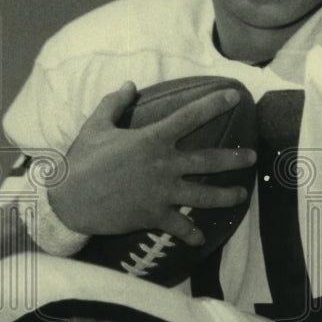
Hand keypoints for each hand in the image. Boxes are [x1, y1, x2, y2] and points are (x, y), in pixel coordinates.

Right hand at [48, 81, 255, 243]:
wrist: (68, 201)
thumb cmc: (81, 161)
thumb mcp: (96, 126)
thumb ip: (114, 103)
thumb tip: (129, 84)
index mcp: (152, 139)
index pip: (190, 117)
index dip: (214, 104)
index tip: (235, 96)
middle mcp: (164, 165)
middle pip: (209, 160)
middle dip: (235, 158)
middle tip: (253, 157)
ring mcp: (162, 192)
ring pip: (204, 195)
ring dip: (226, 196)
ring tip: (242, 195)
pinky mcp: (154, 216)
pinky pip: (180, 226)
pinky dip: (192, 234)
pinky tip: (201, 237)